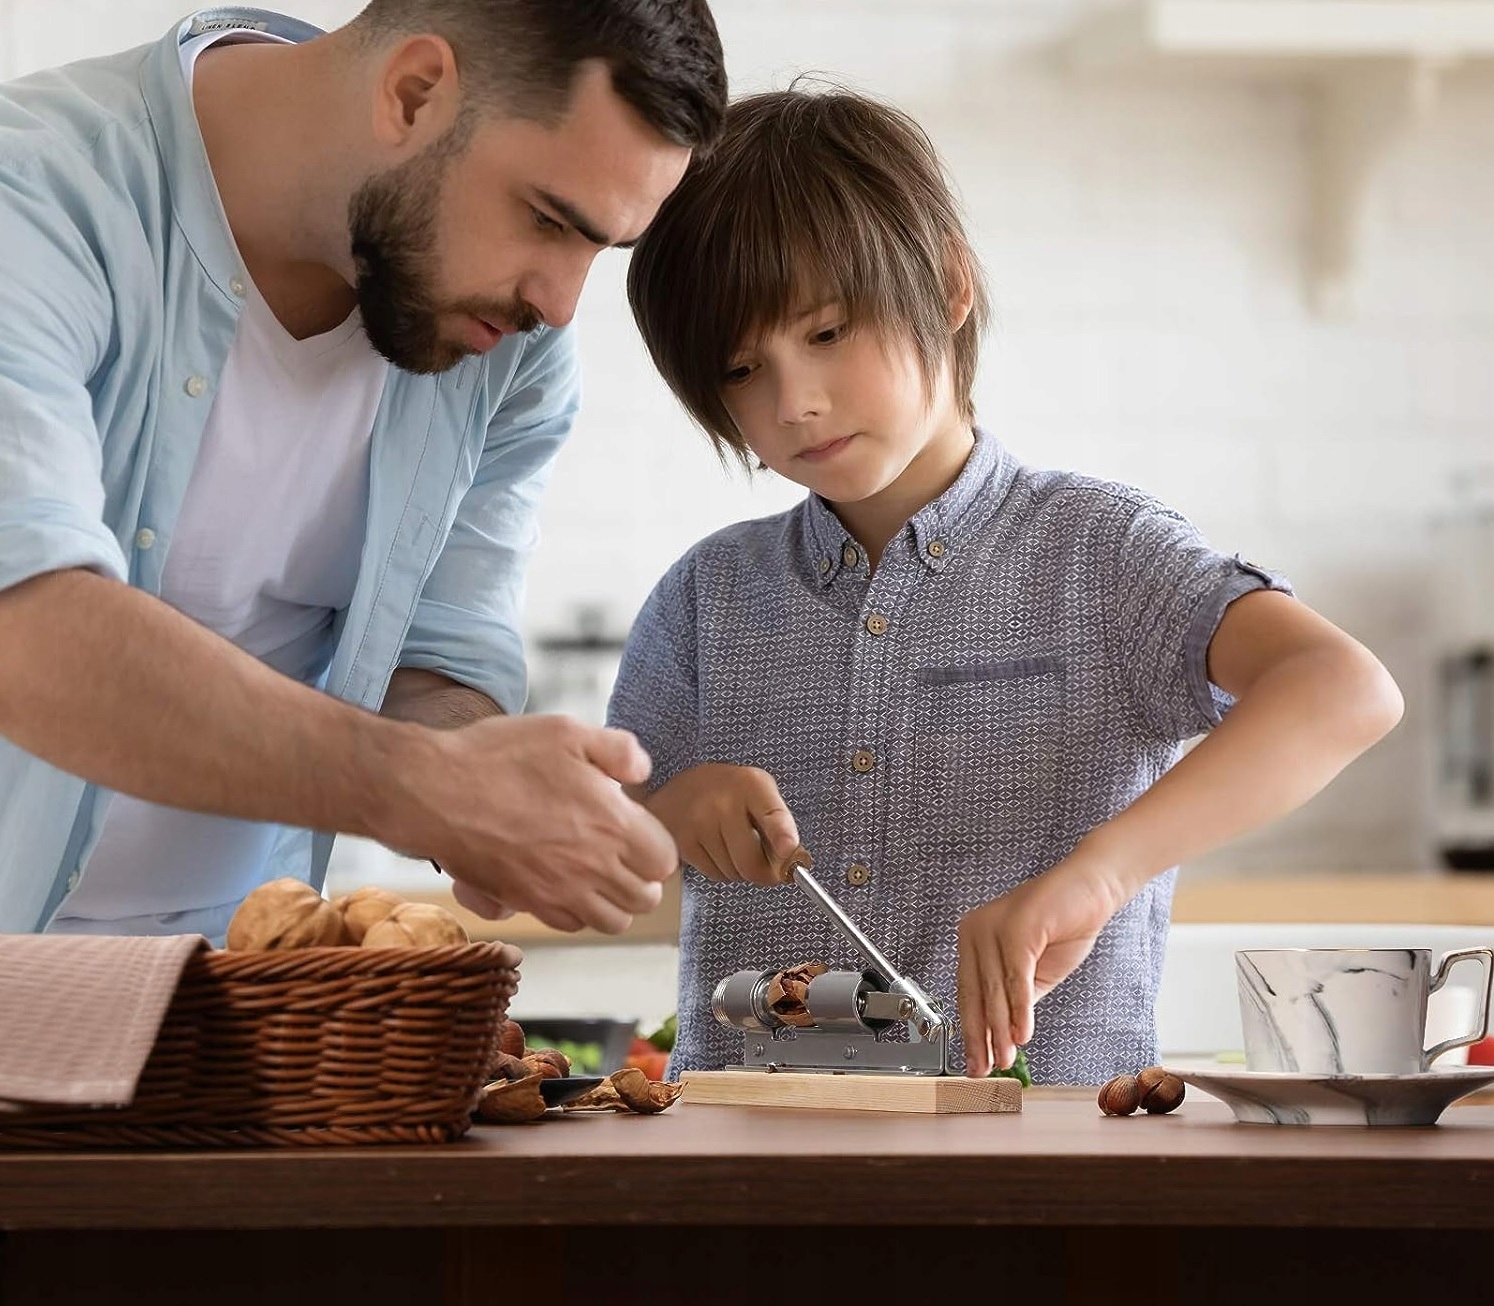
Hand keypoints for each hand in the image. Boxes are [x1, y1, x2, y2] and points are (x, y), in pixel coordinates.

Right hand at [381, 714, 676, 934]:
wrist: (435, 790)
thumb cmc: (500, 757)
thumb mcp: (567, 732)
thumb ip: (619, 750)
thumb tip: (642, 773)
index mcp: (611, 824)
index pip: (662, 861)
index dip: (655, 846)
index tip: (638, 831)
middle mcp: (591, 867)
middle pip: (644, 899)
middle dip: (641, 878)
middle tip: (623, 855)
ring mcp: (558, 891)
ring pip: (610, 921)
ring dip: (613, 901)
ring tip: (598, 874)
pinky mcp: (526, 903)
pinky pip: (569, 924)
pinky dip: (576, 911)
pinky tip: (564, 883)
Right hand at [642, 763, 800, 884]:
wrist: (680, 790)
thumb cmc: (728, 793)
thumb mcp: (759, 792)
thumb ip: (779, 824)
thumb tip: (793, 863)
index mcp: (751, 784)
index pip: (771, 814)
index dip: (782, 834)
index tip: (789, 849)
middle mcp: (723, 802)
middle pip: (752, 862)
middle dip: (764, 873)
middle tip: (766, 866)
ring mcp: (699, 822)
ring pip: (734, 873)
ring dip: (739, 870)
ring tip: (731, 844)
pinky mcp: (683, 842)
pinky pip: (714, 875)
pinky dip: (720, 870)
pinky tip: (715, 849)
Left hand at [956, 850, 1129, 1076]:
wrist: (1093, 890)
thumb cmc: (1063, 926)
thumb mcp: (1034, 973)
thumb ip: (1015, 1000)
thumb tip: (1002, 1039)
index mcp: (973, 940)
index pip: (968, 994)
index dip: (972, 1032)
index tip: (975, 1061)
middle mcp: (975, 931)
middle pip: (975, 994)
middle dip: (981, 1037)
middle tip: (984, 1069)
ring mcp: (993, 927)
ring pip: (994, 990)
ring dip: (1000, 1031)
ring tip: (1005, 1060)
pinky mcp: (1017, 928)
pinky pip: (1016, 978)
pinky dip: (1020, 1009)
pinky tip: (1022, 1035)